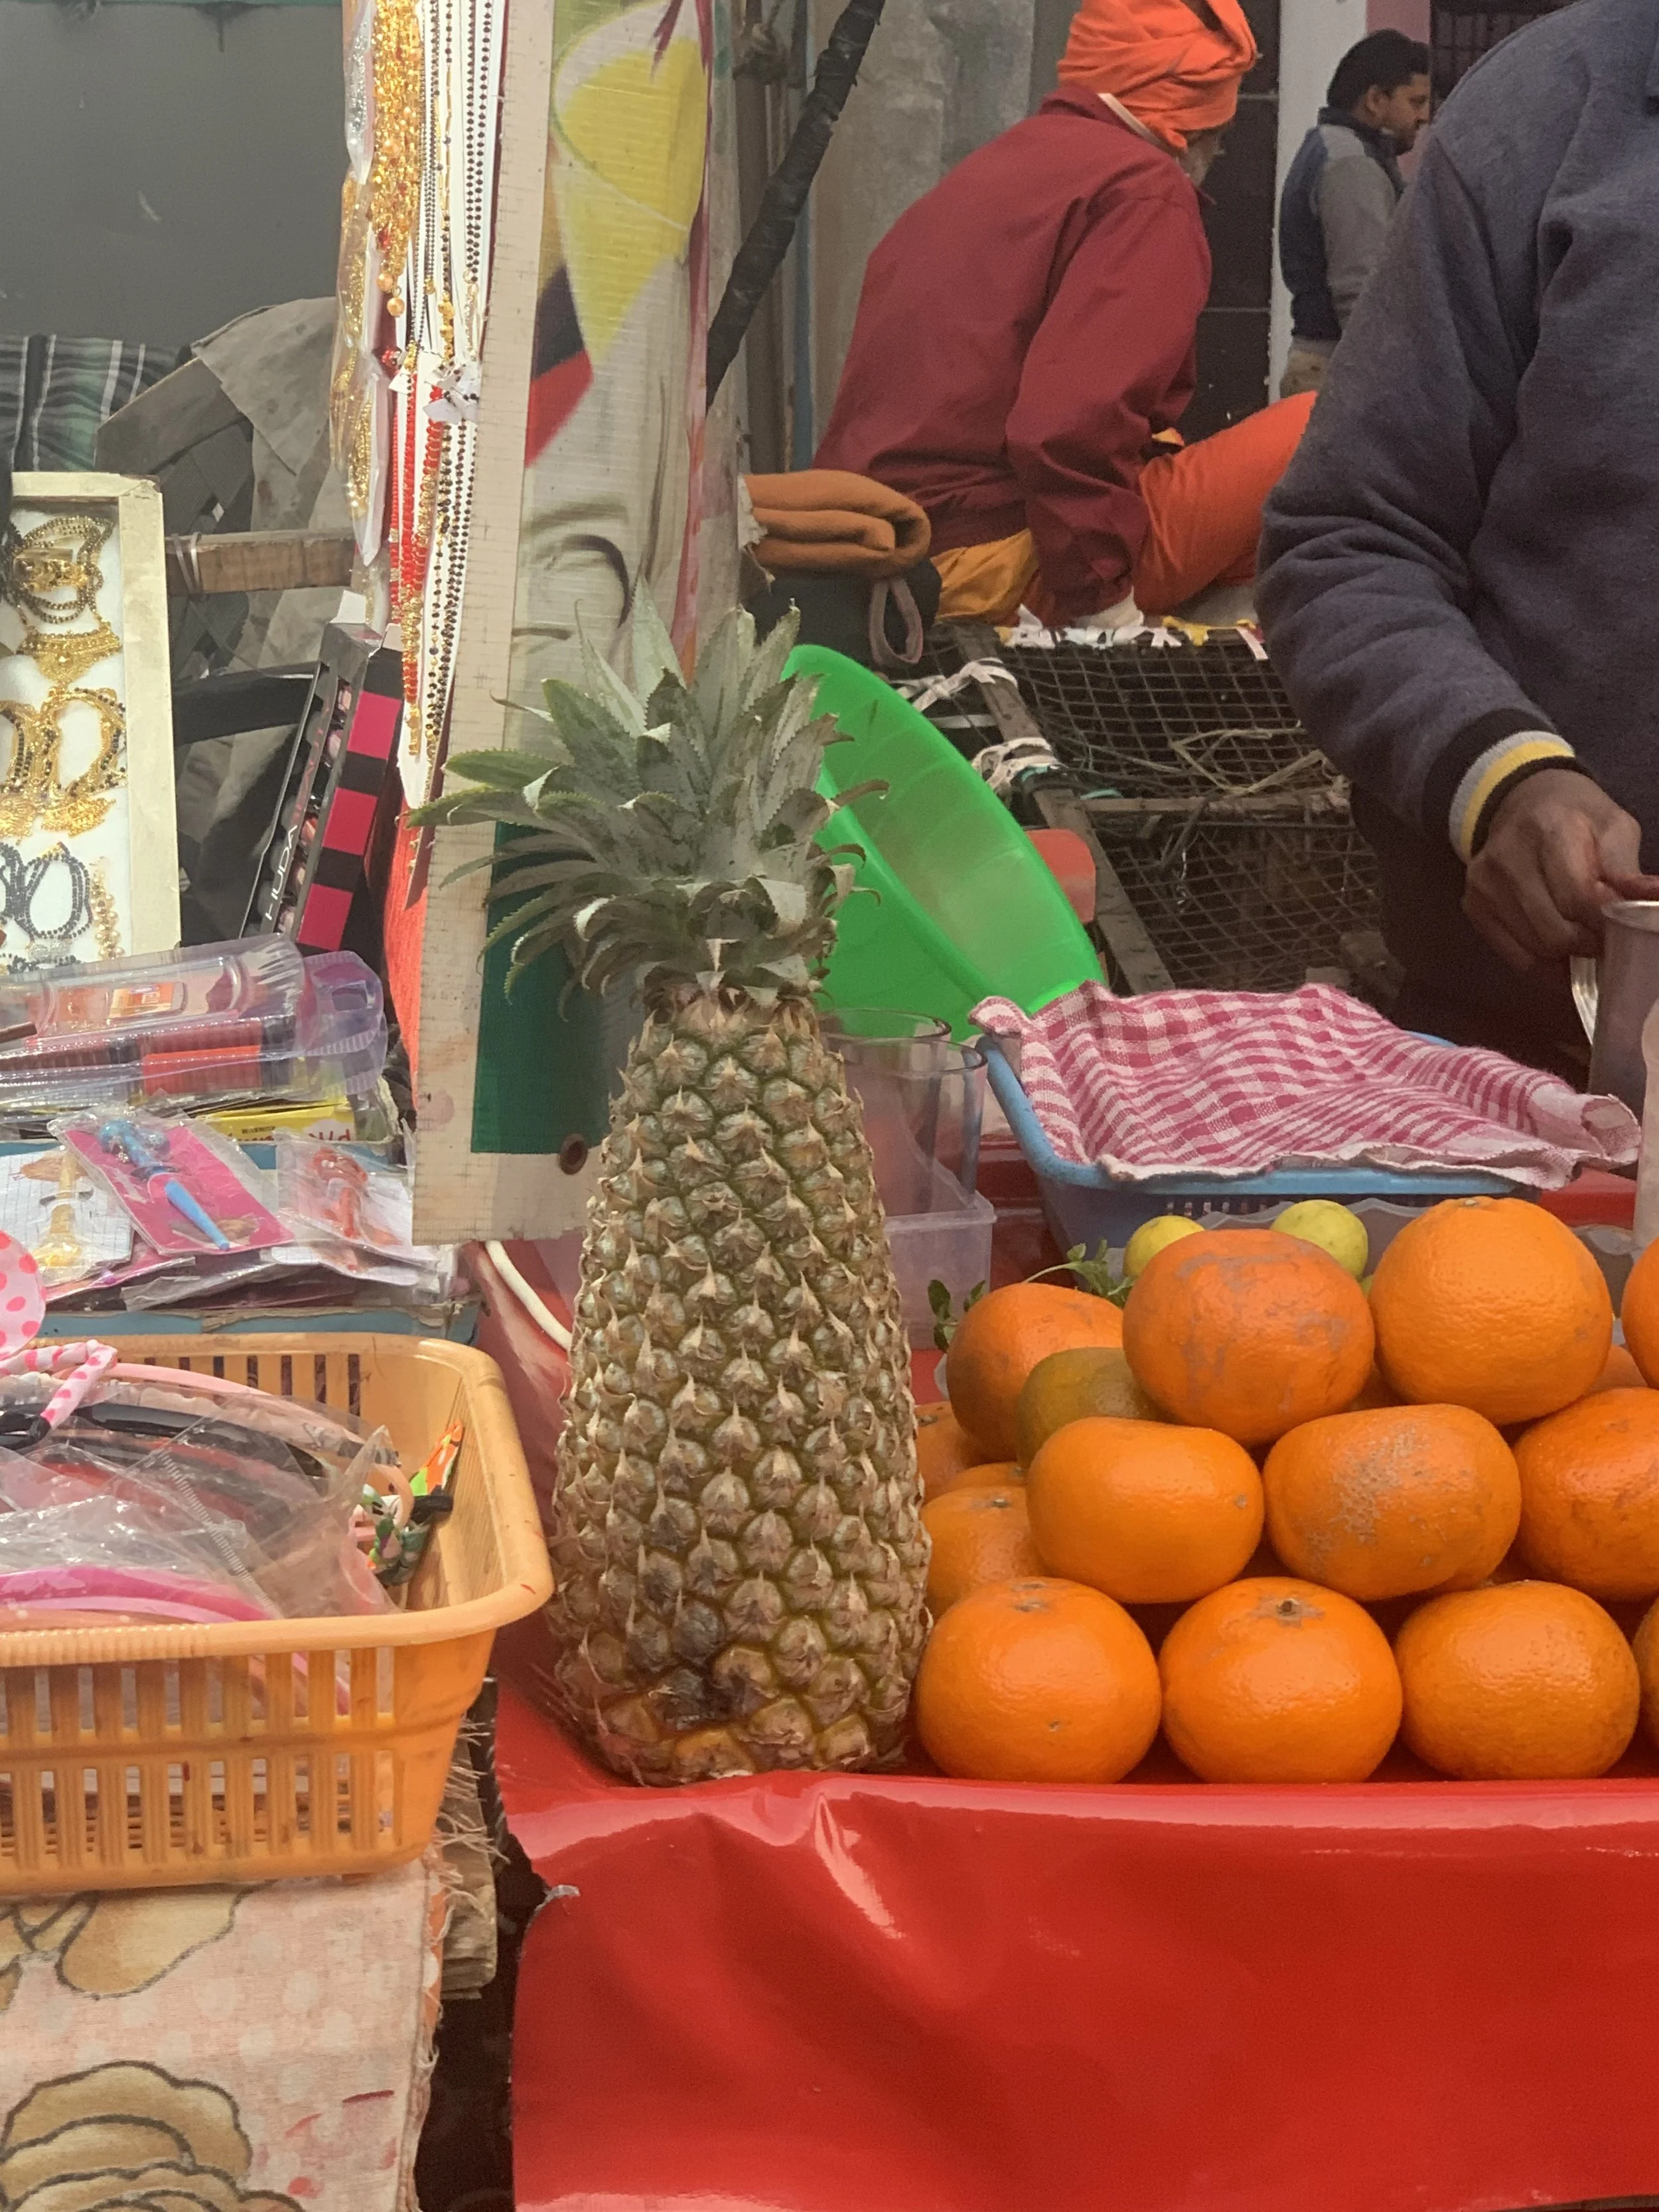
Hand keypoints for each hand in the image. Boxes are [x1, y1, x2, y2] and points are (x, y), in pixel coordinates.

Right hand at [1463, 769, 1640, 969]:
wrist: (1523, 802)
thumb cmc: (1577, 818)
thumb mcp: (1614, 829)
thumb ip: (1627, 869)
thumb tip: (1654, 897)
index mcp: (1549, 829)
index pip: (1578, 897)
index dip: (1606, 921)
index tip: (1621, 924)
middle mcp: (1508, 857)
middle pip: (1555, 931)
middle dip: (1589, 943)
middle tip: (1605, 936)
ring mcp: (1484, 885)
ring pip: (1536, 949)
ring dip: (1568, 954)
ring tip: (1583, 936)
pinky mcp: (1473, 906)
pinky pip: (1516, 958)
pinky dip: (1546, 964)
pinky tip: (1561, 951)